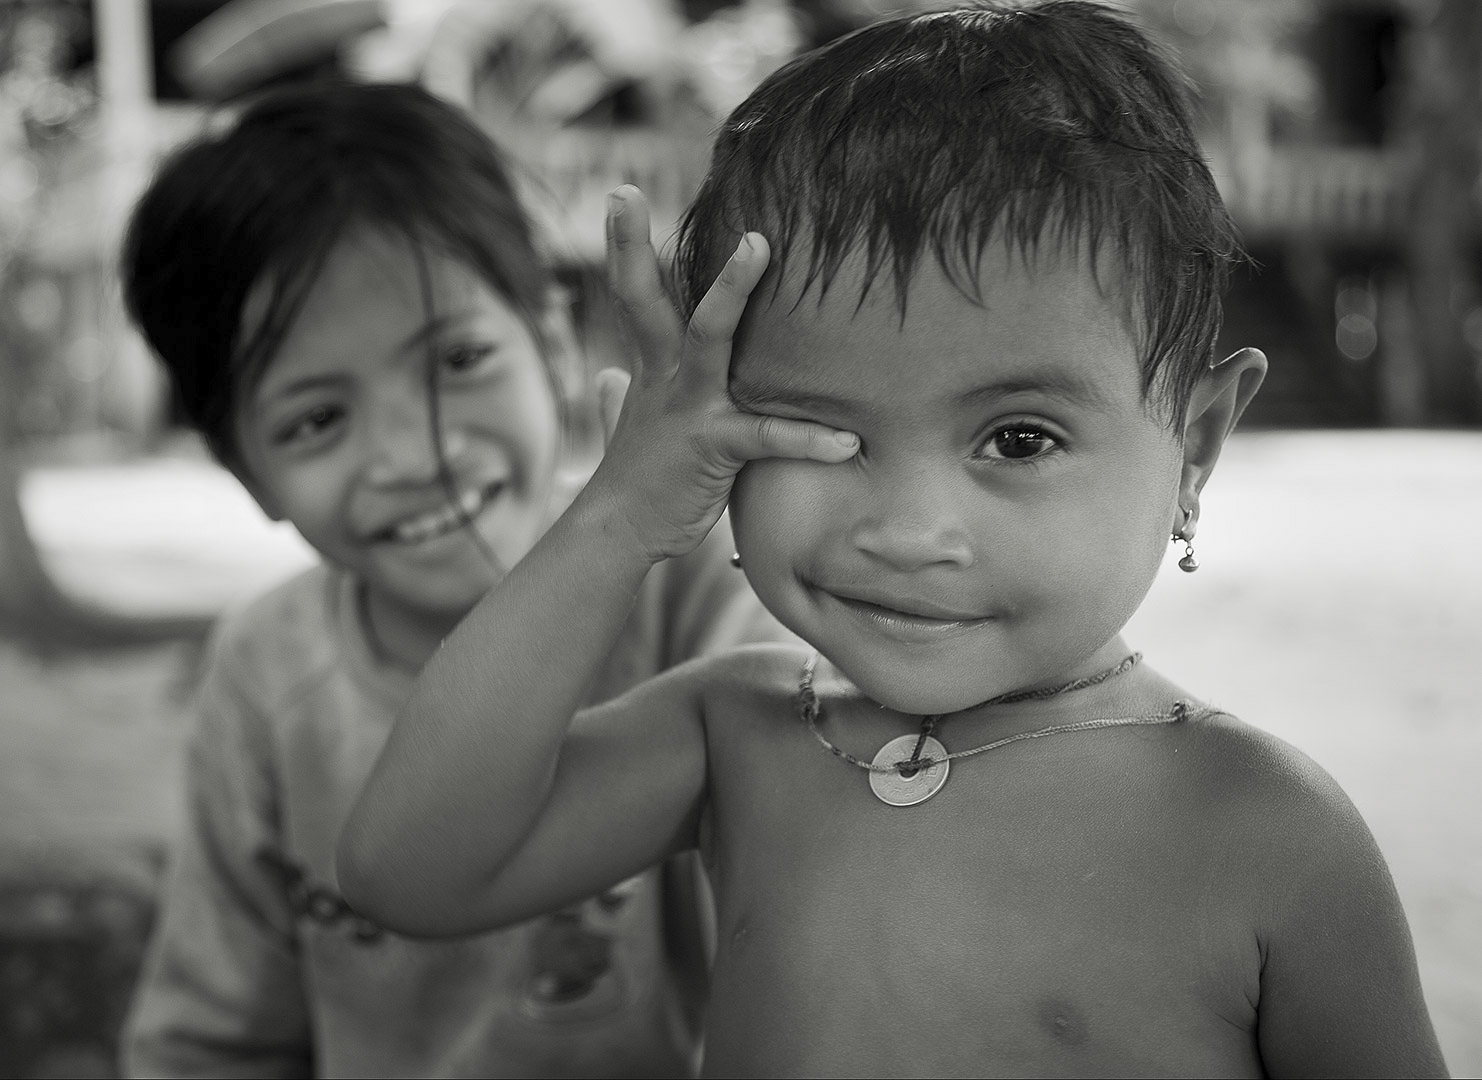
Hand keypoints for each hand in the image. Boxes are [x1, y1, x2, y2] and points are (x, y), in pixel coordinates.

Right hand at [588, 185, 858, 562]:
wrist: (619, 534)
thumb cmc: (634, 480)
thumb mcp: (624, 429)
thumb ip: (619, 400)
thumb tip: (609, 380)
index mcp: (653, 368)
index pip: (636, 296)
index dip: (625, 245)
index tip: (622, 193)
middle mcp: (666, 377)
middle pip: (649, 299)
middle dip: (634, 246)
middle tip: (628, 190)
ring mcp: (687, 408)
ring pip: (707, 337)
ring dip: (731, 291)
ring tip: (761, 247)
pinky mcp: (711, 447)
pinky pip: (764, 436)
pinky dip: (807, 438)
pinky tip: (847, 441)